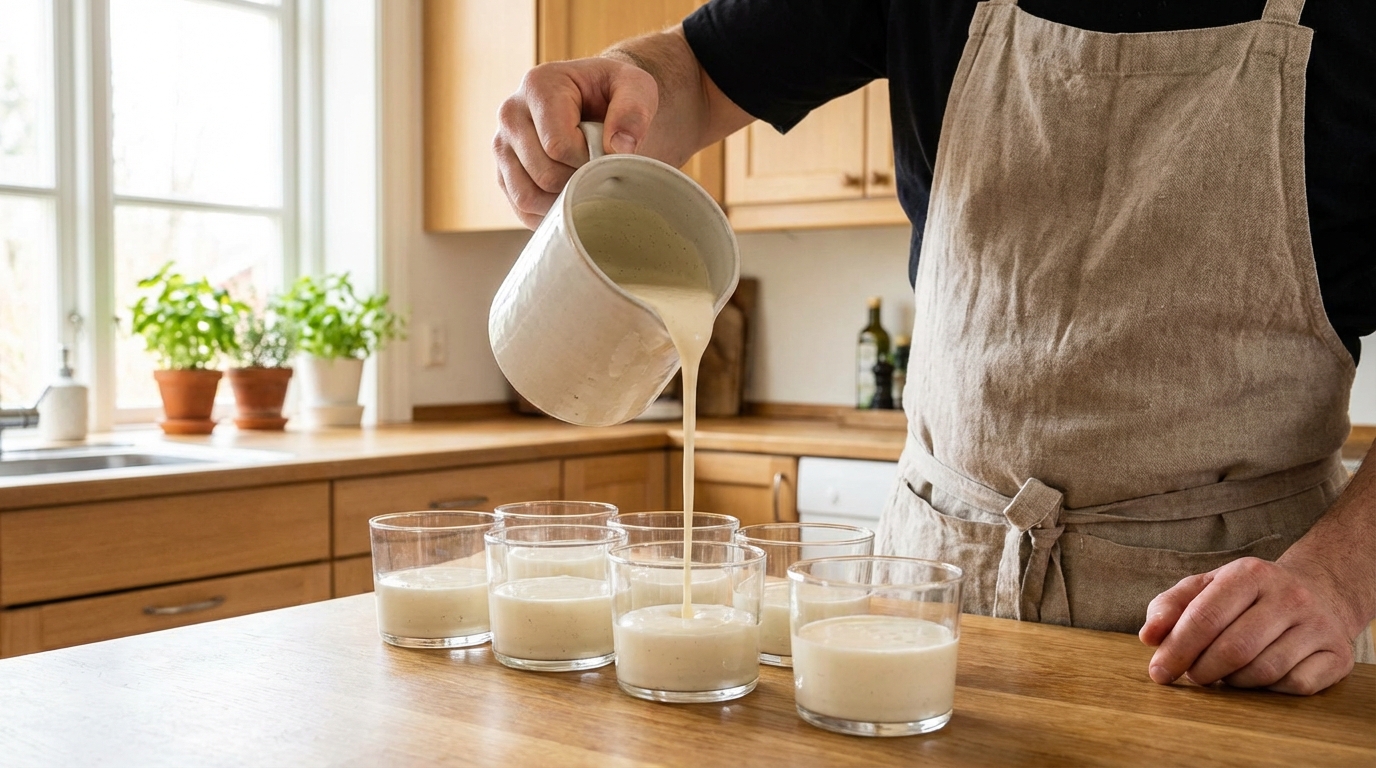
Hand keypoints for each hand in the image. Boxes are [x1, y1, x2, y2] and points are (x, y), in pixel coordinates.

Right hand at [494, 58, 657, 227]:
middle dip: (578, 181)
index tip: (606, 151)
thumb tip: (617, 148)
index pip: (558, 146)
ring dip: (562, 202)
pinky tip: (571, 197)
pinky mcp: (503, 171)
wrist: (599, 99)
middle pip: (543, 175)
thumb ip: (633, 112)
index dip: (589, 160)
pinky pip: (521, 208)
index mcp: (538, 87)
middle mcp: (511, 114)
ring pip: (526, 196)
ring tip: (586, 182)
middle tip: (599, 168)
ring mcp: (502, 145)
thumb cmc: (615, 93)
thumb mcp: (637, 88)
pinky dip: (548, 214)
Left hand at [1138, 557, 1355, 694]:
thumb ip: (1170, 606)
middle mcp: (1288, 595)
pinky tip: (1258, 677)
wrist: (1317, 592)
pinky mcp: (1337, 655)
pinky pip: (1293, 686)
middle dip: (1202, 670)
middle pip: (1233, 649)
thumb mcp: (1206, 588)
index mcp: (1249, 573)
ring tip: (1223, 673)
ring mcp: (1317, 625)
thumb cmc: (1246, 595)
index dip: (1176, 650)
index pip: (1204, 618)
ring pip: (1263, 671)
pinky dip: (1267, 690)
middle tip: (1192, 676)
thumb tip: (1149, 637)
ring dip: (1233, 681)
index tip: (1158, 673)